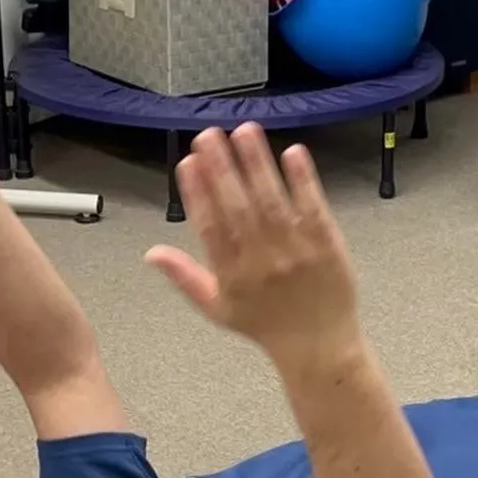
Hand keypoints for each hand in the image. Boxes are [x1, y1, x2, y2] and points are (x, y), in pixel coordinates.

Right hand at [147, 125, 360, 366]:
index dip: (197, 193)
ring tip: (244, 130)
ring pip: (271, 201)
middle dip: (221, 168)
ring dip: (257, 163)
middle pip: (237, 208)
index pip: (209, 227)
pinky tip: (292, 152)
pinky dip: (302, 180)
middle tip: (208, 134)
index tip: (188, 162)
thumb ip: (185, 277)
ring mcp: (295, 252)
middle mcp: (261, 261)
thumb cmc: (264, 325)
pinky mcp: (326, 245)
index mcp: (231, 275)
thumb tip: (151, 252)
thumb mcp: (218, 309)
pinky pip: (312, 207)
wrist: (318, 347)